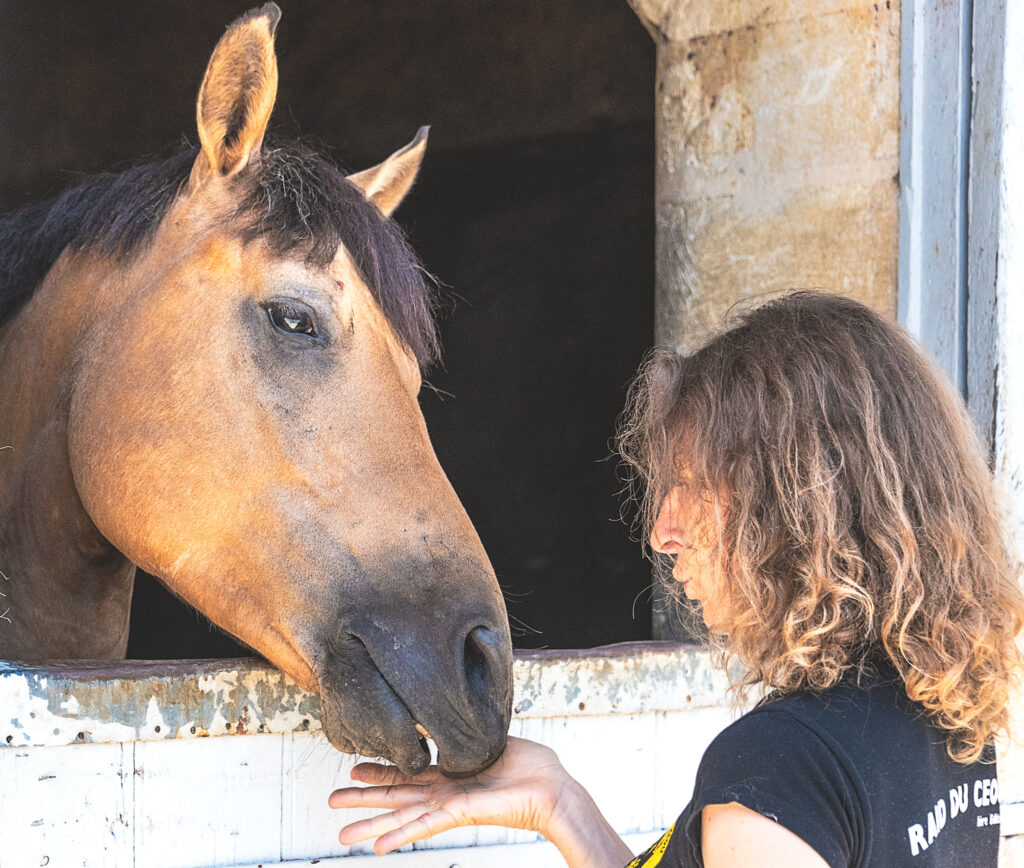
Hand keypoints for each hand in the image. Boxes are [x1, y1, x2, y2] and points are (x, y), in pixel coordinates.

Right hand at [328, 736, 573, 854]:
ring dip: (371, 825)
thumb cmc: (533, 767)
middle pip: (396, 796)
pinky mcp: (460, 813)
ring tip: (341, 835)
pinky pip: (425, 827)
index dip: (380, 770)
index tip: (354, 767)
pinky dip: (400, 835)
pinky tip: (377, 846)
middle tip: (331, 802)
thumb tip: (460, 715)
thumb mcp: (494, 740)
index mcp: (450, 775)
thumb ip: (472, 733)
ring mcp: (450, 805)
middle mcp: (445, 792)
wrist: (553, 789)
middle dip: (363, 800)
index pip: (408, 773)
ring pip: (402, 816)